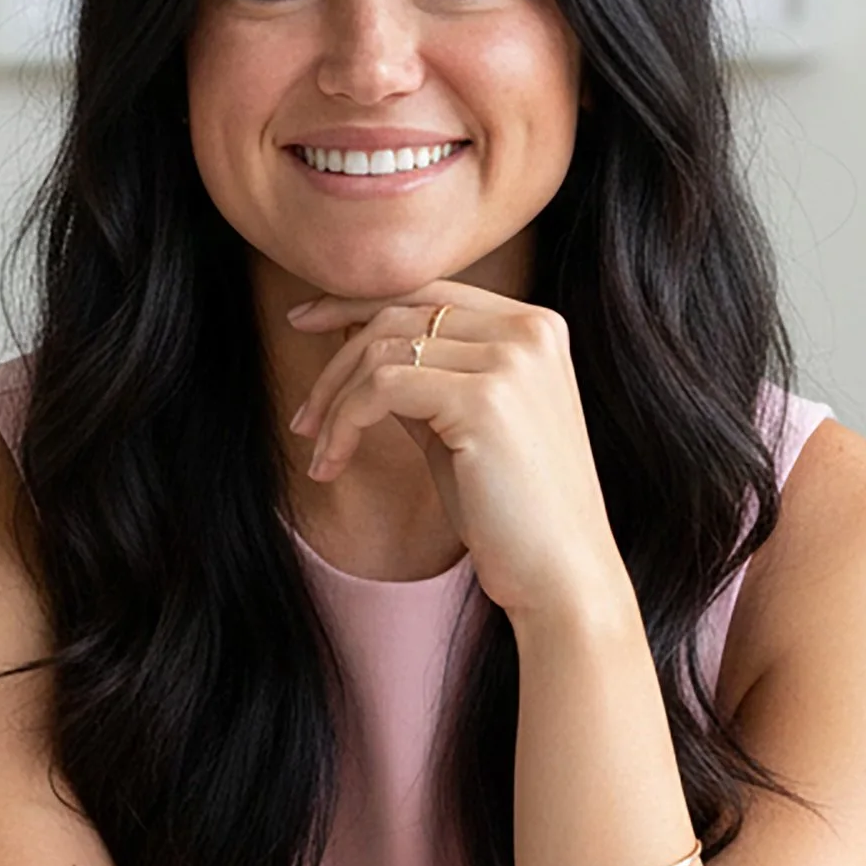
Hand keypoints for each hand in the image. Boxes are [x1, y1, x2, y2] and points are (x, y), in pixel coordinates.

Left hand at [283, 281, 629, 624]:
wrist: (561, 575)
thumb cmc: (509, 511)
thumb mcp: (461, 425)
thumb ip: (424, 375)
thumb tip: (356, 339)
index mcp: (535, 328)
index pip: (428, 289)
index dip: (357, 301)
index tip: (305, 320)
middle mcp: (530, 330)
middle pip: (399, 312)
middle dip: (335, 360)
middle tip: (303, 417)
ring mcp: (511, 360)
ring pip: (382, 350)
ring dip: (334, 403)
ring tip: (319, 453)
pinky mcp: (485, 399)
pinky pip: (381, 388)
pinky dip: (343, 424)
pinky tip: (331, 463)